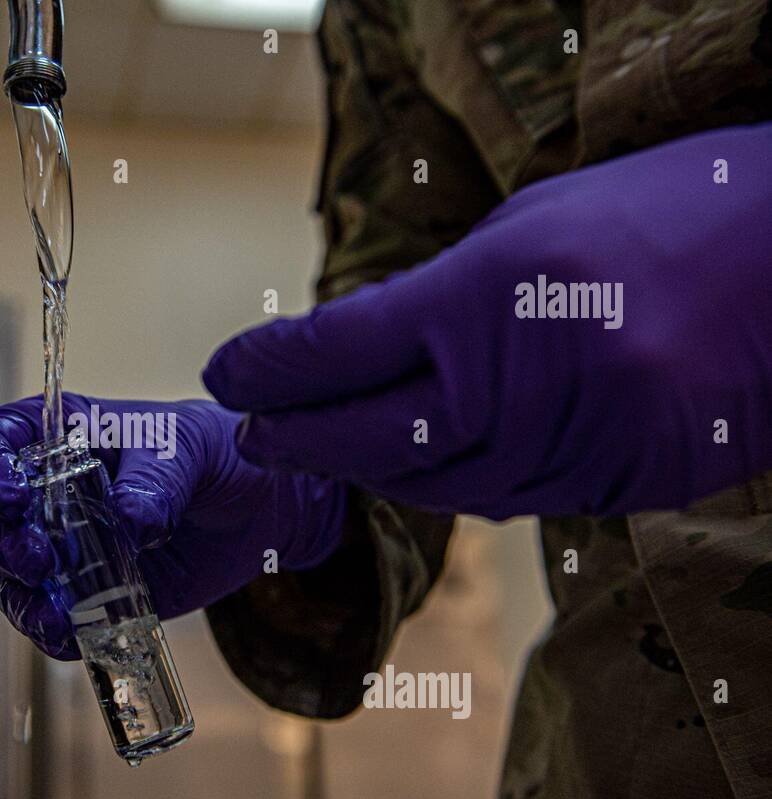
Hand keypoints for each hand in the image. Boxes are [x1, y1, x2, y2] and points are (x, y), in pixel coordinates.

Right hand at [0, 394, 344, 658]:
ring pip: (7, 577)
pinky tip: (70, 634)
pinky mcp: (85, 595)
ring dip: (18, 597)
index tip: (11, 495)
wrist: (255, 506)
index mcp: (56, 437)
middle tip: (37, 558)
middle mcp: (44, 494)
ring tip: (53, 612)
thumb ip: (156, 479)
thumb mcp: (188, 448)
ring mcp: (60, 548)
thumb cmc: (212, 453)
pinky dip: (52, 631)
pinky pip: (50, 619)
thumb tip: (128, 520)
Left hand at [203, 122, 771, 517]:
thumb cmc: (654, 216)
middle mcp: (531, 378)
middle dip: (300, 439)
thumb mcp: (523, 231)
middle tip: (260, 430)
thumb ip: (436, 306)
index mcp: (492, 293)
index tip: (228, 376)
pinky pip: (517, 499)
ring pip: (441, 486)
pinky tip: (440, 458)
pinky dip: (468, 480)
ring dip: (380, 468)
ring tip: (336, 446)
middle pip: (371, 440)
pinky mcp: (627, 482)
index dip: (269, 372)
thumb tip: (351, 363)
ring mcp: (583, 441)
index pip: (339, 352)